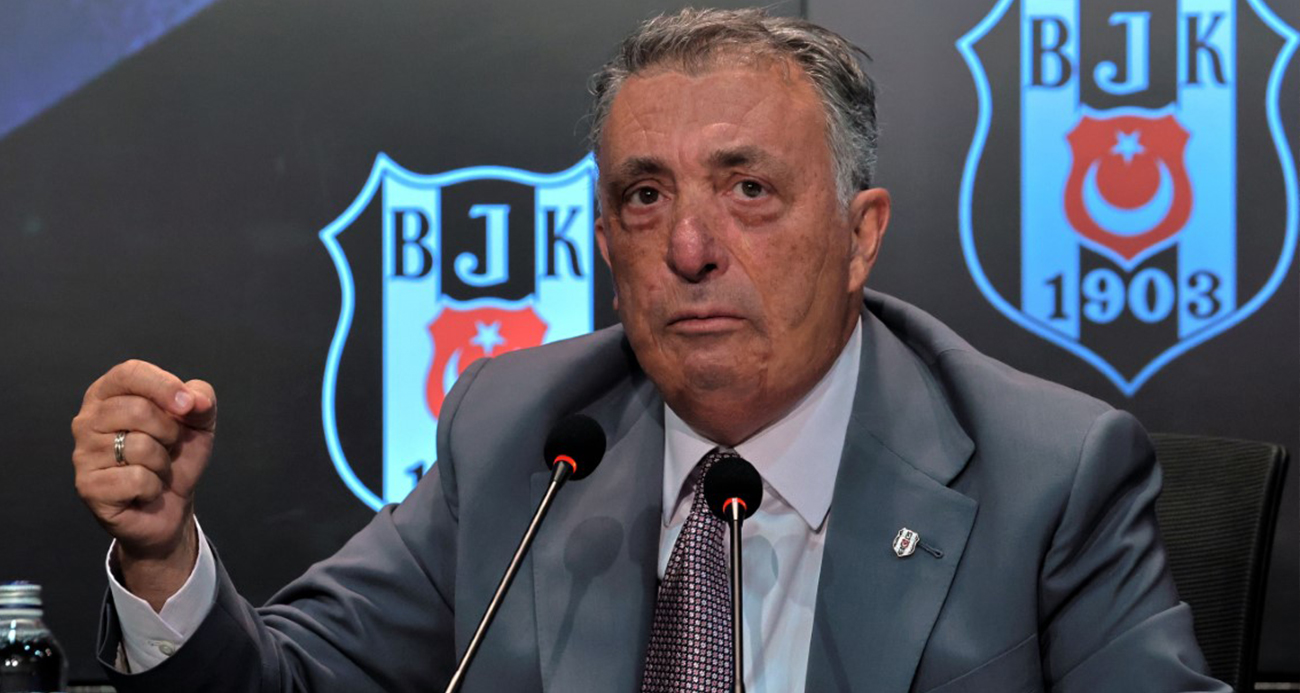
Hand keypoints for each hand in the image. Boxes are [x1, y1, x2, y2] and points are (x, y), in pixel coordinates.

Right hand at [71, 360, 216, 604]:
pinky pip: (136, 479)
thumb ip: (201, 398)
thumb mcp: (198, 421)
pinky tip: (145, 491)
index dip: (164, 386)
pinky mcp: (87, 487)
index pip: (129, 373)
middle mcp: (87, 420)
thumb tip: (194, 400)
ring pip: (139, 446)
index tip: (189, 407)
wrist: (172, 505)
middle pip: (136, 410)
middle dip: (170, 432)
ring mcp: (83, 454)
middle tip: (169, 447)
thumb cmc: (176, 455)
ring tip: (155, 470)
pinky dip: (154, 487)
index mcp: (109, 394)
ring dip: (163, 462)